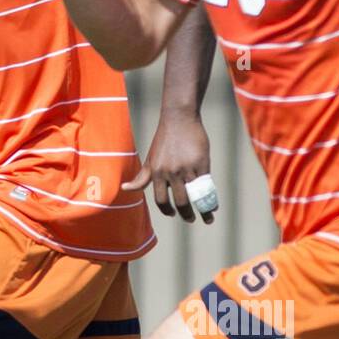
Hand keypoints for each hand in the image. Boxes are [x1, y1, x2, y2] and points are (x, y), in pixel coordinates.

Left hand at [123, 108, 214, 222]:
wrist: (179, 119)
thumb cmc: (164, 139)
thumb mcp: (150, 158)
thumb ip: (142, 177)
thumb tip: (125, 188)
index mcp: (157, 172)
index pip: (160, 200)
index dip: (167, 210)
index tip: (172, 214)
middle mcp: (171, 173)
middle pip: (180, 202)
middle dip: (186, 215)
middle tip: (190, 219)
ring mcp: (187, 169)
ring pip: (195, 197)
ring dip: (202, 211)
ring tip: (206, 218)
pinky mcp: (202, 164)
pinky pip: (207, 187)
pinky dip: (211, 199)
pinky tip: (213, 205)